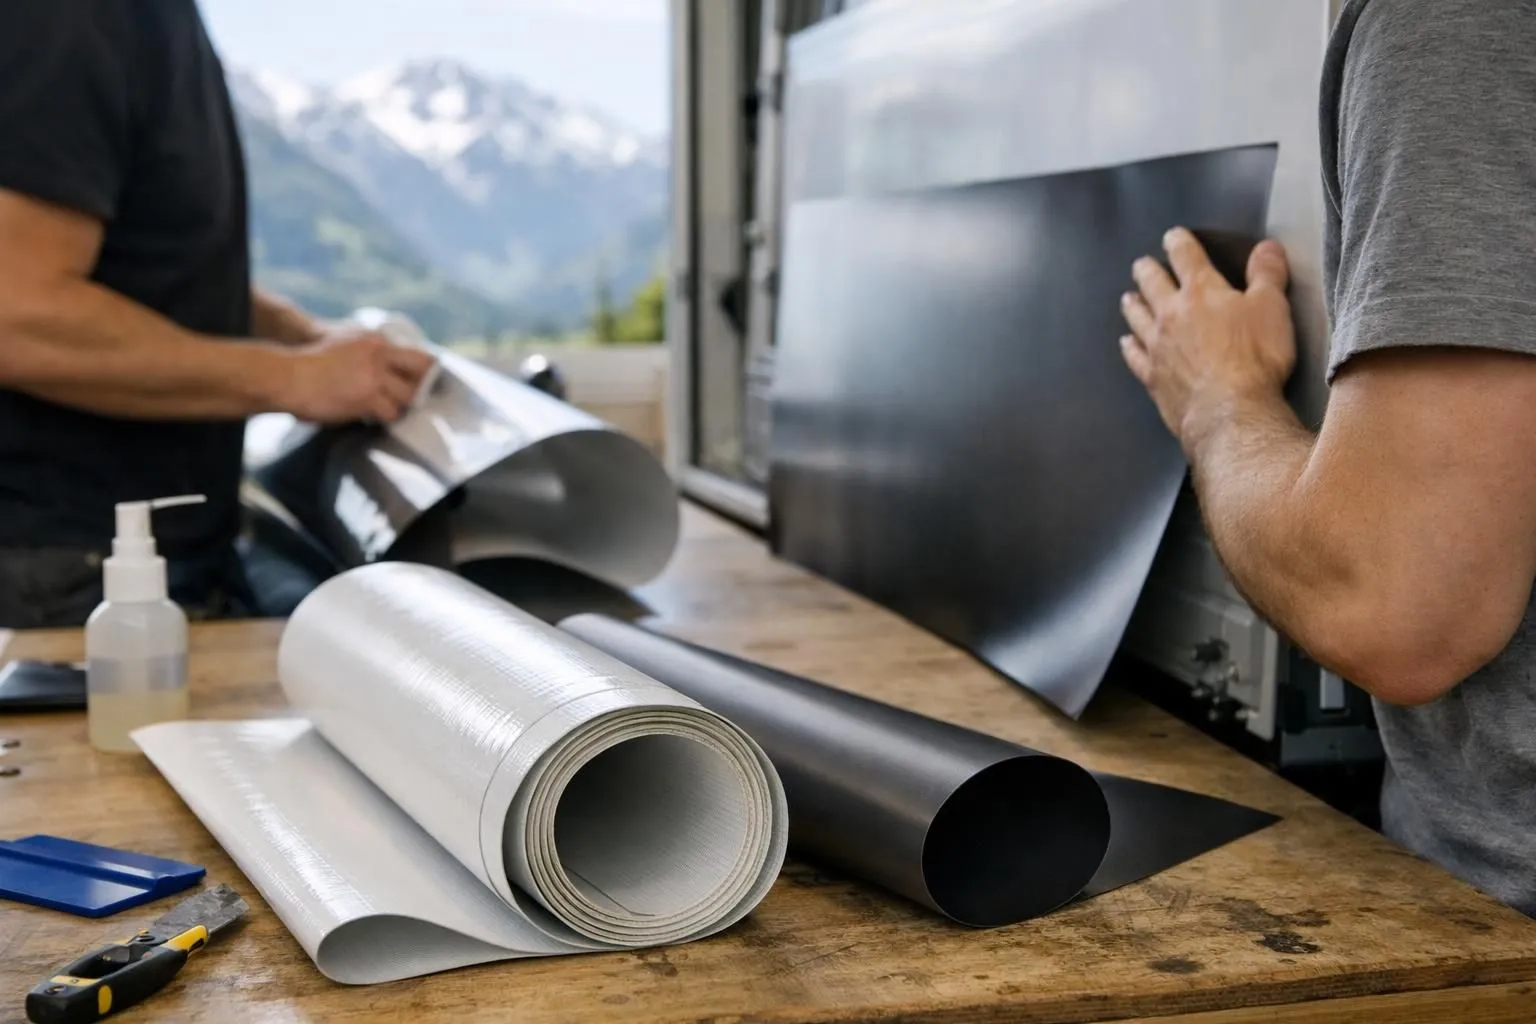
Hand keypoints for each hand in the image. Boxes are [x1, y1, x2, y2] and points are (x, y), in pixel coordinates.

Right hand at [272, 328, 435, 423]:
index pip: (417, 355)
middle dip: (420, 389)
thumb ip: (368, 351)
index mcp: (376, 341)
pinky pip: (389, 412)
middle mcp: (380, 355)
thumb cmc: (311, 362)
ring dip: (398, 405)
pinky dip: (382, 416)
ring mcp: (375, 376)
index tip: (424, 382)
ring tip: (384, 408)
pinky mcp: (368, 397)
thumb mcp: (344, 343)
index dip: (425, 371)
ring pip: (407, 397)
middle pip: (420, 374)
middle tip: (412, 399)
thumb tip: (388, 364)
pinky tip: (371, 415)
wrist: (289, 375)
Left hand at [1119, 228, 1295, 448]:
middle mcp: (1172, 315)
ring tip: (1128, 298)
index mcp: (1202, 292)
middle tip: (1142, 264)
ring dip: (1133, 305)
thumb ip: (1268, 275)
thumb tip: (1267, 248)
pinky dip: (1129, 347)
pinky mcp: (1152, 377)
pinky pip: (1134, 356)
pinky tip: (1126, 343)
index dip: (1179, 243)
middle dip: (1147, 270)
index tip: (1173, 236)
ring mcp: (1157, 347)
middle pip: (1153, 285)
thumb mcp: (1273, 308)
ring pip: (1138, 317)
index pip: (1186, 257)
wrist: (1229, 410)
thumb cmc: (1255, 358)